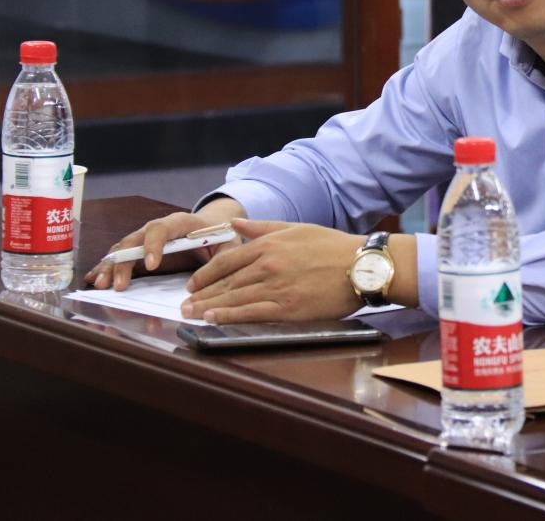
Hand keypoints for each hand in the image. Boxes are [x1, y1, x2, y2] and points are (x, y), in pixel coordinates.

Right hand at [84, 205, 241, 291]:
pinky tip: (93, 279)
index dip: (154, 245)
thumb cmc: (222, 238)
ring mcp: (145, 239)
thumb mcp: (229, 247)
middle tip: (118, 285)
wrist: (214, 228)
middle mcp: (158, 228)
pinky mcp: (140, 251)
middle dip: (124, 262)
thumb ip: (222, 262)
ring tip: (100, 285)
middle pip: (135, 240)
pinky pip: (120, 257)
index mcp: (181, 222)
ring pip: (123, 249)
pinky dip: (106, 267)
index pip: (162, 229)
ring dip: (110, 266)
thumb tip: (200, 287)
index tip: (151, 265)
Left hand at [180, 220, 362, 323]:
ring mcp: (276, 287)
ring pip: (234, 298)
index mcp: (268, 245)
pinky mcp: (287, 308)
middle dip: (201, 294)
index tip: (193, 284)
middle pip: (225, 282)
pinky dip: (229, 316)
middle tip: (183, 304)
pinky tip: (213, 320)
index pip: (226, 260)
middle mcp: (267, 265)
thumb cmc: (332, 246)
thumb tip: (234, 225)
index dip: (205, 274)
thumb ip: (262, 228)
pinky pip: (252, 313)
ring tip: (190, 315)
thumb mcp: (296, 228)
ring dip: (208, 307)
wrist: (361, 266)